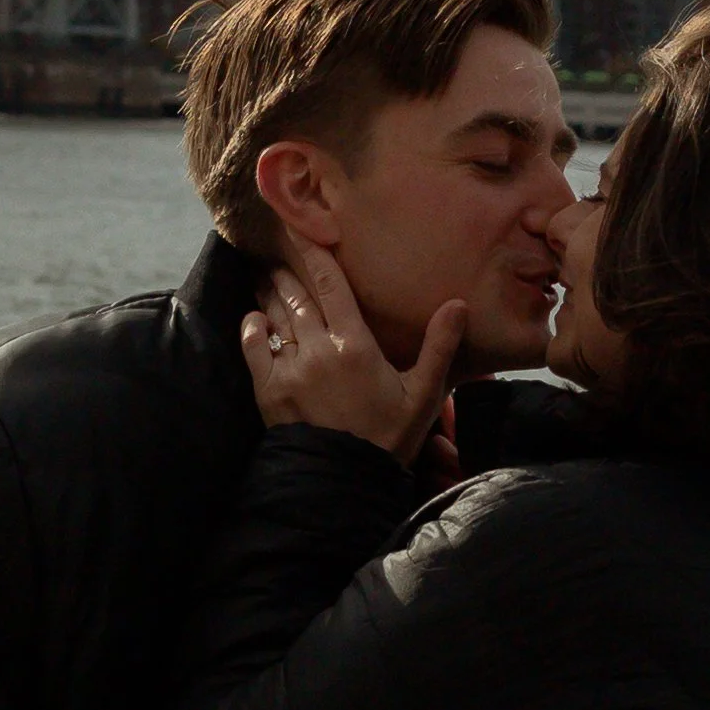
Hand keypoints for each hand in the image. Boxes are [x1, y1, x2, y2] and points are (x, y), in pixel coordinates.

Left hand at [242, 253, 465, 460]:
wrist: (345, 481)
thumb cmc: (388, 436)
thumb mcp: (424, 393)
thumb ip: (438, 346)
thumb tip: (458, 304)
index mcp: (354, 343)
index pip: (330, 285)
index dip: (314, 253)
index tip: (300, 228)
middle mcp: (317, 348)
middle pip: (296, 295)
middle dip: (287, 271)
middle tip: (279, 254)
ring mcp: (289, 368)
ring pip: (275, 317)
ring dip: (270, 294)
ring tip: (266, 278)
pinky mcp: (268, 390)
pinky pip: (253, 348)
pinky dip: (252, 328)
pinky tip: (254, 318)